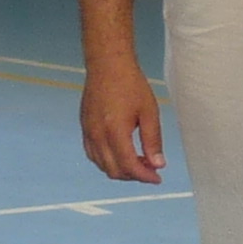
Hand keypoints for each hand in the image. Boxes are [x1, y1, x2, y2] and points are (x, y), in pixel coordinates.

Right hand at [80, 58, 163, 182]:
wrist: (107, 65)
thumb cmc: (130, 84)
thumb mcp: (149, 112)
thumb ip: (152, 141)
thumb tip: (158, 164)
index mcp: (115, 132)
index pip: (129, 166)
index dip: (144, 177)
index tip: (157, 178)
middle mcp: (98, 135)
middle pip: (114, 170)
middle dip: (134, 175)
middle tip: (151, 169)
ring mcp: (88, 132)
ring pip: (102, 165)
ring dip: (120, 169)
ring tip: (139, 162)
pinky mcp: (85, 128)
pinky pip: (93, 154)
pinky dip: (107, 161)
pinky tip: (121, 154)